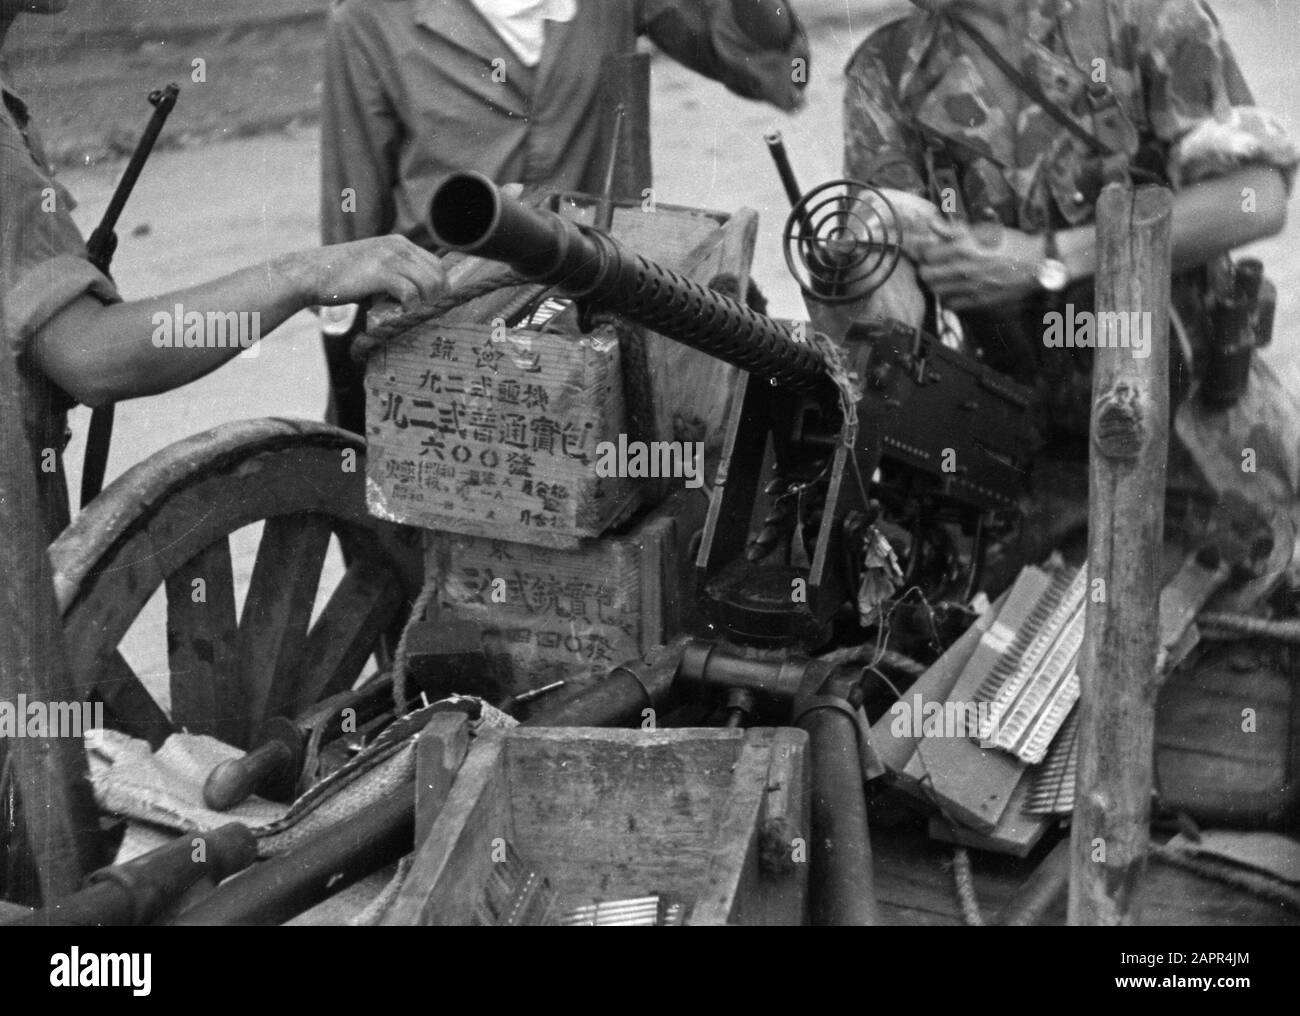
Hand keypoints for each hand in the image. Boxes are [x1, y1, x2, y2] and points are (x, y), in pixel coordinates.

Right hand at [287, 235, 445, 309]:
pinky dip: (409, 307)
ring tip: (410, 312)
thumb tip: (421, 297)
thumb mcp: (374, 266)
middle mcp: (398, 247)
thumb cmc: (342, 276)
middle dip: (435, 297)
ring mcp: (390, 258)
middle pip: (437, 275)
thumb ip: (396, 274)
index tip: (431, 303)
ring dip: (424, 303)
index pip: (436, 264)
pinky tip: (399, 312)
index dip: (439, 286)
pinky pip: (410, 293)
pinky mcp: (380, 273)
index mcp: (399, 243)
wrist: (312, 273)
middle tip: (422, 312)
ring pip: (429, 284)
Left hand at [916, 225, 1046, 310]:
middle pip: (926, 274)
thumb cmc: (1012, 243)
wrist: (1037, 264)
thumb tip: (932, 223)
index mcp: (965, 247)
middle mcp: (964, 269)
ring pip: (935, 290)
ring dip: (935, 284)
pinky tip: (954, 291)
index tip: (931, 250)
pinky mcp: (978, 301)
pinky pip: (951, 304)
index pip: (927, 253)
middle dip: (926, 268)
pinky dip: (947, 298)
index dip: (927, 251)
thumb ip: (954, 229)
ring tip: (942, 278)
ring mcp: (970, 287)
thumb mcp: (984, 230)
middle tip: (932, 265)